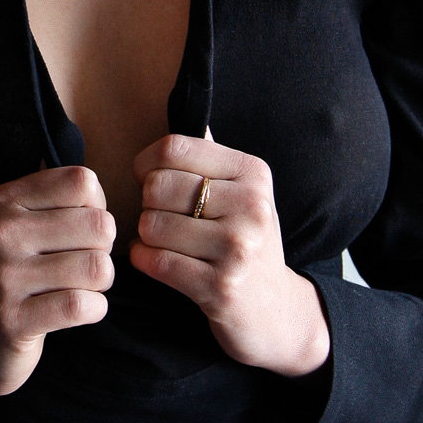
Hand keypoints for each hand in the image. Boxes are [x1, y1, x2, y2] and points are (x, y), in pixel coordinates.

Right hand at [0, 166, 115, 418]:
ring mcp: (4, 277)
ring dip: (101, 282)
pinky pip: (82, 305)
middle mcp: (0, 232)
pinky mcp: (14, 321)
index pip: (82, 182)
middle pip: (99, 224)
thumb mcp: (25, 221)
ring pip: (96, 267)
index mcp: (5, 199)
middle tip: (82, 262)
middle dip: (104, 248)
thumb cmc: (17, 270)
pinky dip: (96, 308)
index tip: (79, 229)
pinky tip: (80, 310)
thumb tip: (98, 195)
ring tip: (80, 286)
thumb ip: (62, 198)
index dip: (96, 207)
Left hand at [129, 132, 329, 377]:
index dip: (146, 163)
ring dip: (146, 236)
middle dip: (147, 204)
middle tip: (161, 218)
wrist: (277, 313)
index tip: (147, 178)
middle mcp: (251, 206)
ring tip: (164, 243)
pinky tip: (155, 261)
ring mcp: (238, 248)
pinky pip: (155, 261)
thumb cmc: (246, 243)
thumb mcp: (242, 193)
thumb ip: (210, 156)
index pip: (175, 147)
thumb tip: (183, 110)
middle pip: (158, 185)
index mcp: (253, 173)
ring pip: (152, 224)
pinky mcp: (220, 287)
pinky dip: (144, 259)